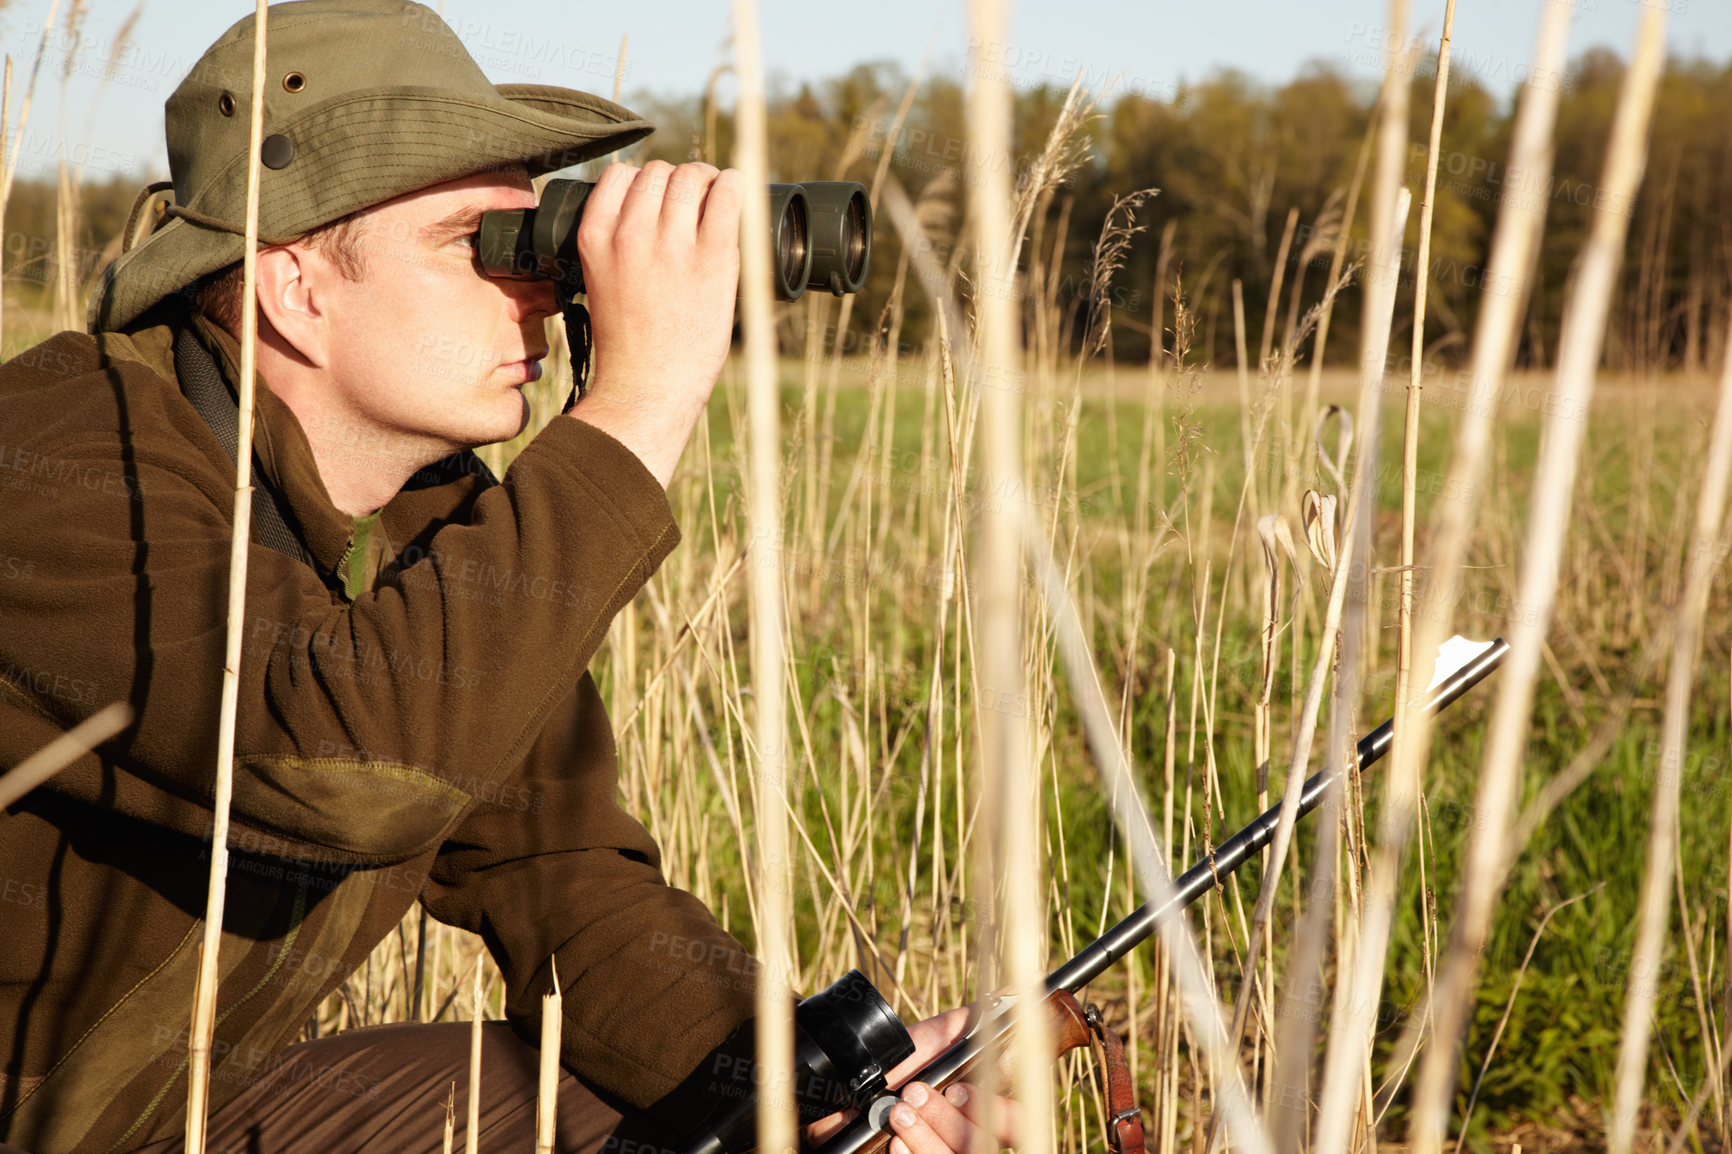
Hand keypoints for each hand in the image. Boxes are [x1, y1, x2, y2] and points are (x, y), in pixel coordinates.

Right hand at [567, 160, 741, 486]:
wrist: (648, 387)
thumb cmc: (628, 344)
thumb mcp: (600, 281)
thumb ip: (617, 243)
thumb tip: (651, 209)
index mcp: (596, 237)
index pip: (620, 174)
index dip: (642, 182)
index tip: (657, 200)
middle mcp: (632, 233)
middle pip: (659, 172)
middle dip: (676, 183)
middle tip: (691, 207)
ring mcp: (674, 244)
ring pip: (691, 177)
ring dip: (705, 182)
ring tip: (713, 202)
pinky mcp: (714, 257)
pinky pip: (728, 194)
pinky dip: (734, 186)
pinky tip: (735, 193)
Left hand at [805, 1007, 1020, 1153]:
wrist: (840, 1093)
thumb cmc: (890, 1067)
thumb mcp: (929, 1043)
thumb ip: (970, 1024)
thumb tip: (1013, 992)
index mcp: (978, 1111)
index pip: (1017, 1124)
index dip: (1001, 1113)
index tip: (962, 1089)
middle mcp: (966, 1139)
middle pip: (981, 1145)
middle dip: (948, 1120)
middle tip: (914, 1092)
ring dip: (926, 1136)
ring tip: (897, 1112)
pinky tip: (894, 1143)